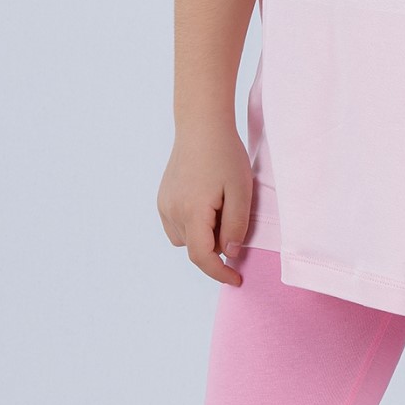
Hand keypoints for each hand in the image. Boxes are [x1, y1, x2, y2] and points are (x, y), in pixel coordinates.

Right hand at [156, 119, 252, 285]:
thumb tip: (229, 252)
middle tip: (234, 219)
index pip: (202, 257)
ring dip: (204, 236)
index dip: (220, 272)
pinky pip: (177, 225)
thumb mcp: (241, 191)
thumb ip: (236, 226)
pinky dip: (193, 225)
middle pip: (195, 248)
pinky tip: (207, 203)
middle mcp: (172, 212)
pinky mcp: (163, 197)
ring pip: (185, 238)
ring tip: (221, 207)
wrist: (201, 125)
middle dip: (217, 247)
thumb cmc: (225, 155)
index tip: (237, 279)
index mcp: (191, 212)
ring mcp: (164, 204)